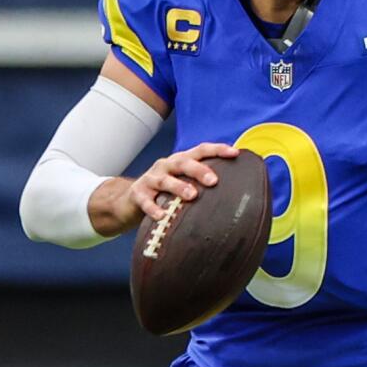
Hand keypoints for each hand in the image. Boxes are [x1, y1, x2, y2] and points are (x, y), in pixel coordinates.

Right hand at [90, 142, 238, 237]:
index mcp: (180, 162)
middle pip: (183, 162)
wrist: (129, 202)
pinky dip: (153, 208)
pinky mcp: (138, 195)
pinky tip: (162, 216)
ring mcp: (151, 179)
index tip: (235, 153)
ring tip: (192, 196)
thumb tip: (237, 199)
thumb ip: (202, 187)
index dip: (217, 150)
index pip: (201, 151)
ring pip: (165, 180)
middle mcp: (166, 166)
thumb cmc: (165, 194)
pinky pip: (146, 201)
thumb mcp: (183, 185)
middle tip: (214, 181)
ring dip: (179, 186)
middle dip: (199, 170)